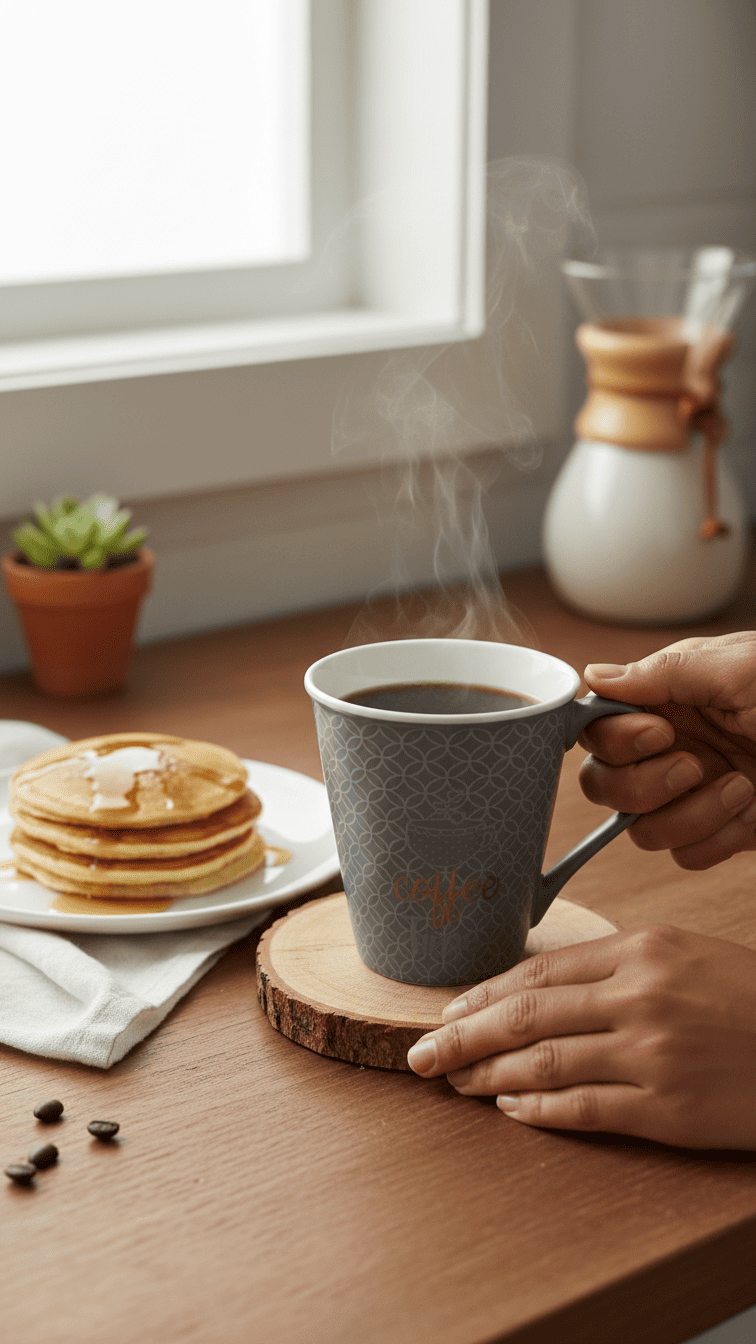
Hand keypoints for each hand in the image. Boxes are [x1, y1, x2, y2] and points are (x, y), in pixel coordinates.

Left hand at [406, 927, 755, 1148]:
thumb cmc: (747, 997)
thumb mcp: (684, 955)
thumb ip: (616, 966)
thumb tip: (541, 989)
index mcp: (642, 950)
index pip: (540, 972)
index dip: (484, 994)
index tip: (448, 1009)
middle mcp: (640, 997)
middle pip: (527, 1015)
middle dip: (463, 1035)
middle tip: (421, 1052)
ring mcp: (653, 1054)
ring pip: (545, 1062)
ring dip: (489, 1074)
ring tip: (455, 1082)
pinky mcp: (669, 1110)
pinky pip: (585, 1109)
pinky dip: (539, 1109)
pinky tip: (511, 1107)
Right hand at [579, 632, 755, 867]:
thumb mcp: (739, 668)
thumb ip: (663, 673)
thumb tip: (592, 677)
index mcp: (671, 699)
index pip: (598, 728)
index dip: (616, 739)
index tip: (659, 733)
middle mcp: (674, 747)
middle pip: (603, 785)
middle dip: (642, 785)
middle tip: (694, 766)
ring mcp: (695, 794)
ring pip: (641, 830)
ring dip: (689, 815)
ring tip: (741, 788)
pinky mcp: (722, 832)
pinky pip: (684, 856)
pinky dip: (716, 840)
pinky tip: (752, 812)